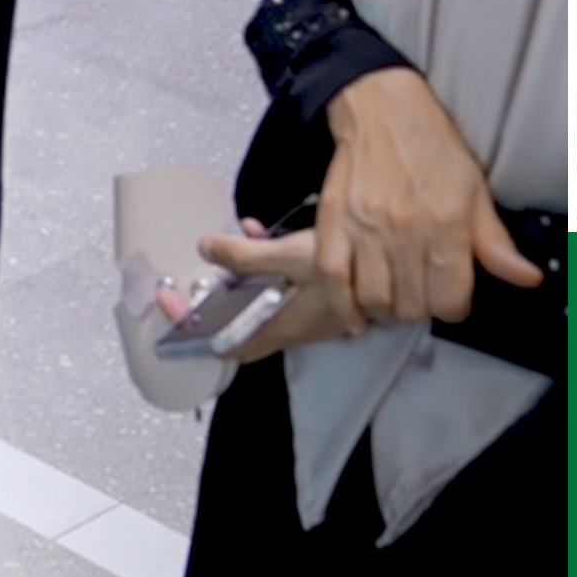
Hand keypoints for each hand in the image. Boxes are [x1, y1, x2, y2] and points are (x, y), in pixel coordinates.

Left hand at [176, 222, 365, 362]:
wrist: (407, 267)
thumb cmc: (354, 269)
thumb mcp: (290, 256)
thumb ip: (243, 255)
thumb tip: (205, 248)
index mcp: (280, 326)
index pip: (224, 345)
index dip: (192, 330)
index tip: (169, 302)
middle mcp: (294, 325)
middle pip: (236, 320)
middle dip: (212, 292)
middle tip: (196, 268)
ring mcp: (310, 311)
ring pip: (258, 297)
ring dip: (239, 270)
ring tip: (232, 238)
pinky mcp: (324, 295)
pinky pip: (281, 283)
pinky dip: (266, 261)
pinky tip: (262, 232)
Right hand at [310, 67, 543, 323]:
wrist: (382, 110)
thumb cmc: (432, 148)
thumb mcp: (477, 191)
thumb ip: (497, 242)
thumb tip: (527, 278)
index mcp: (446, 223)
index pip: (450, 298)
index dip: (455, 309)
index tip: (452, 301)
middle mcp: (405, 230)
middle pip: (411, 305)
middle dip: (421, 309)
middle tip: (422, 297)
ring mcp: (364, 227)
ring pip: (374, 298)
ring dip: (386, 310)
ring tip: (394, 300)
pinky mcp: (332, 223)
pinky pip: (332, 279)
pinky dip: (344, 305)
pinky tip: (356, 314)